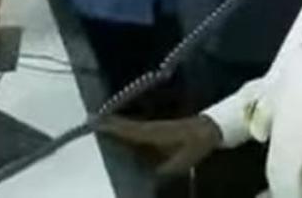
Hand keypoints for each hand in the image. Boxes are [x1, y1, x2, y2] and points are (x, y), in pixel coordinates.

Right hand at [98, 115, 221, 176]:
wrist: (211, 130)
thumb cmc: (195, 145)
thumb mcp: (180, 162)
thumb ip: (163, 171)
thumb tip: (148, 181)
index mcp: (152, 133)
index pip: (126, 130)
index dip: (110, 127)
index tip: (93, 122)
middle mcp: (150, 128)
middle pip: (125, 126)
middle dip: (109, 124)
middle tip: (91, 120)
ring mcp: (155, 127)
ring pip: (132, 127)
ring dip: (117, 125)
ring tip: (102, 126)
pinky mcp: (160, 129)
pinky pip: (139, 129)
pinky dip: (128, 129)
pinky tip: (125, 134)